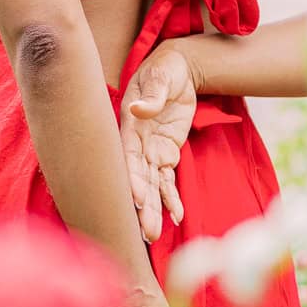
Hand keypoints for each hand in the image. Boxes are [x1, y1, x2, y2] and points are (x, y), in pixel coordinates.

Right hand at [120, 43, 198, 241]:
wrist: (178, 69)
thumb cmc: (164, 69)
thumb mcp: (160, 76)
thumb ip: (152, 93)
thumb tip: (138, 108)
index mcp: (130, 125)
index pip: (128, 157)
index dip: (131, 179)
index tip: (136, 200)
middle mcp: (137, 143)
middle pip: (138, 179)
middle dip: (142, 207)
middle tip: (146, 234)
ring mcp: (152, 150)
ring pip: (152, 186)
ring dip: (153, 210)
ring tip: (153, 237)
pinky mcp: (167, 153)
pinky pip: (167, 180)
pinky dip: (171, 197)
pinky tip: (176, 217)